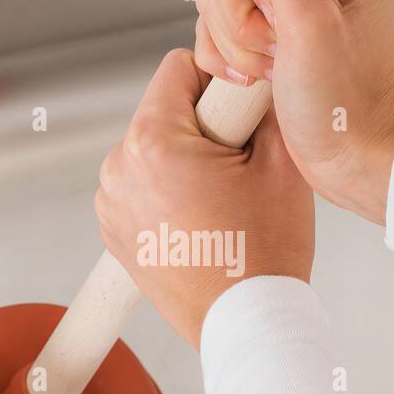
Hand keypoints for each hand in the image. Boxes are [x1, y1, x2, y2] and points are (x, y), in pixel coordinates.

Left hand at [96, 49, 314, 347]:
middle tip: (239, 170)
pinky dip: (169, 194)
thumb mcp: (282, 162)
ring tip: (222, 202)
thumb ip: (264, 104)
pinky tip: (203, 223)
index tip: (240, 119)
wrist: (247, 324)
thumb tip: (255, 77)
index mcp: (152, 142)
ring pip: (154, 150)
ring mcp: (110, 204)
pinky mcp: (114, 232)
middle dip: (202, 128)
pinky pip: (142, 187)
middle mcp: (118, 169)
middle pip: (163, 111)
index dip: (218, 84)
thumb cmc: (263, 254)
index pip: (178, 69)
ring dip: (185, 161)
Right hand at [196, 0, 393, 223]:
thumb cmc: (348, 97)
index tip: (281, 18)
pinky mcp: (267, 26)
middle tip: (278, 49)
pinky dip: (226, 56)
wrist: (351, 155)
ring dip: (234, 41)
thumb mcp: (308, 19)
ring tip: (274, 67)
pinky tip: (258, 78)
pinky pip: (213, 24)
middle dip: (241, 15)